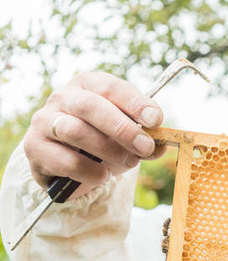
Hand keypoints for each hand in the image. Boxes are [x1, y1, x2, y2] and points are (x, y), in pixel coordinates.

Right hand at [22, 72, 164, 198]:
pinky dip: (90, 170)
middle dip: (122, 128)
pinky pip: (65, 160)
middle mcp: (63, 97)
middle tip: (145, 147)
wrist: (68, 165)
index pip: (111, 86)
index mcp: (89, 85)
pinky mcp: (34, 148)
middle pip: (90, 106)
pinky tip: (102, 175)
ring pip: (75, 131)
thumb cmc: (103, 141)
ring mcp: (44, 121)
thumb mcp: (128, 136)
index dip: (135, 102)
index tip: (155, 120)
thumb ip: (146, 138)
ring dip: (108, 150)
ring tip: (128, 162)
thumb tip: (161, 146)